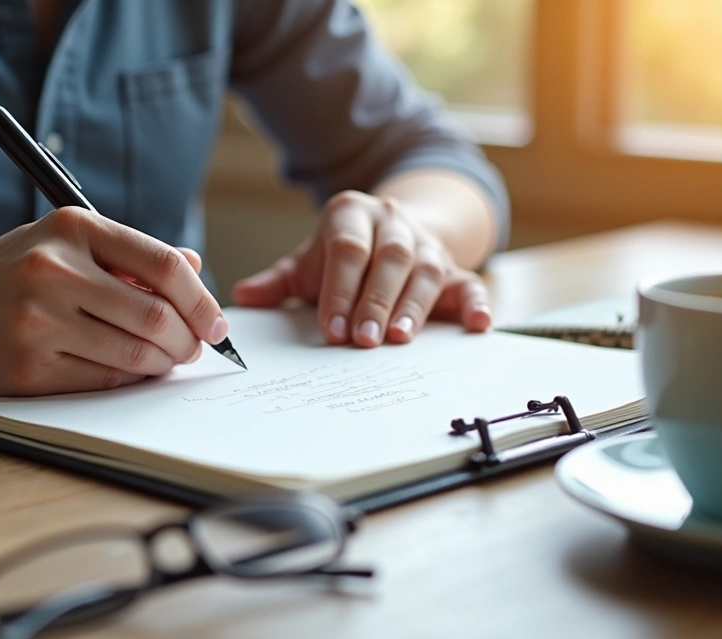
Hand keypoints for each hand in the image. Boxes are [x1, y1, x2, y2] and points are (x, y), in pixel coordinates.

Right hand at [0, 207, 226, 394]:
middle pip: (156, 315)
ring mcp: (38, 320)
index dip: (202, 300)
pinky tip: (130, 370)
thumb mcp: (63, 242)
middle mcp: (54, 270)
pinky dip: (129, 378)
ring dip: (164, 363)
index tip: (216, 323)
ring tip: (166, 360)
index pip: (163, 264)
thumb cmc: (6, 273)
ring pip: (136, 352)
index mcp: (73, 228)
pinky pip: (104, 379)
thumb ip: (128, 253)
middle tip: (193, 348)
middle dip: (188, 339)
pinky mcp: (27, 367)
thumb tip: (194, 269)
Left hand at [231, 191, 491, 345]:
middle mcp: (393, 223)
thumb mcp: (309, 262)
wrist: (392, 232)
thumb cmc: (344, 256)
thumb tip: (243, 297)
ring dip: (414, 306)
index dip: (340, 289)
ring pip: (425, 270)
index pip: (348, 250)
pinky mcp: (456, 267)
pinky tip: (478, 326)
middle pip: (389, 259)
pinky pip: (471, 283)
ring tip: (400, 339)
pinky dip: (477, 304)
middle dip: (375, 302)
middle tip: (363, 341)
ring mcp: (428, 244)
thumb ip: (279, 282)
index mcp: (352, 214)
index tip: (331, 329)